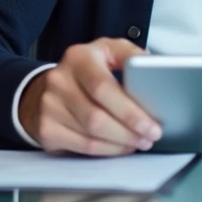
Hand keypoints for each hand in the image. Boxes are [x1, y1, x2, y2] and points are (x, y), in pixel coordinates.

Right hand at [19, 38, 162, 155]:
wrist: (47, 87)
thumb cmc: (88, 70)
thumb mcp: (108, 51)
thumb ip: (130, 55)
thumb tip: (155, 69)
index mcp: (78, 57)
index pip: (103, 88)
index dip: (130, 111)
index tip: (153, 125)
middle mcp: (59, 80)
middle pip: (96, 118)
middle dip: (129, 132)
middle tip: (150, 137)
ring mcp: (49, 106)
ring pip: (91, 137)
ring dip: (121, 144)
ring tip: (139, 142)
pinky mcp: (47, 129)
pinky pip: (82, 147)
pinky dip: (107, 151)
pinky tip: (120, 146)